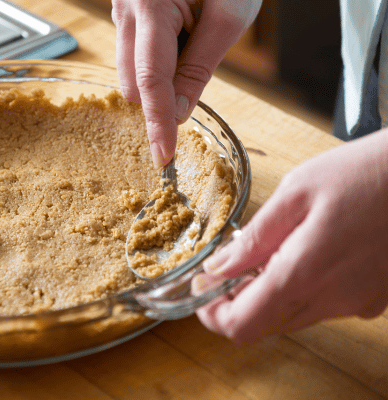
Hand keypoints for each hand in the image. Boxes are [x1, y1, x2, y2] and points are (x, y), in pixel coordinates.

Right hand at [112, 0, 261, 167]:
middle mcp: (125, 10)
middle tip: (197, 73)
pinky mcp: (125, 15)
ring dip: (160, 78)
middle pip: (132, 83)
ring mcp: (120, 11)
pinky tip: (180, 37)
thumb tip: (179, 114)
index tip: (163, 157)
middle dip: (160, 96)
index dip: (157, 122)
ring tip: (192, 41)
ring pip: (131, 72)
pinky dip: (157, 63)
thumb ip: (199, 68)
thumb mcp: (229, 16)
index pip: (151, 80)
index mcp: (150, 4)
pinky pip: (133, 56)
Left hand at [197, 129, 387, 342]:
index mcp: (305, 272)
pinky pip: (319, 307)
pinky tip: (295, 256)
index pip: (242, 324)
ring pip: (290, 319)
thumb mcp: (296, 193)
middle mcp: (332, 299)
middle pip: (262, 327)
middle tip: (224, 270)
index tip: (202, 290)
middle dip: (234, 304)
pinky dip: (296, 291)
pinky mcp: (370, 298)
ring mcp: (355, 303)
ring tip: (260, 255)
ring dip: (264, 297)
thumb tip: (219, 267)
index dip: (212, 314)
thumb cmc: (364, 173)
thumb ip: (254, 238)